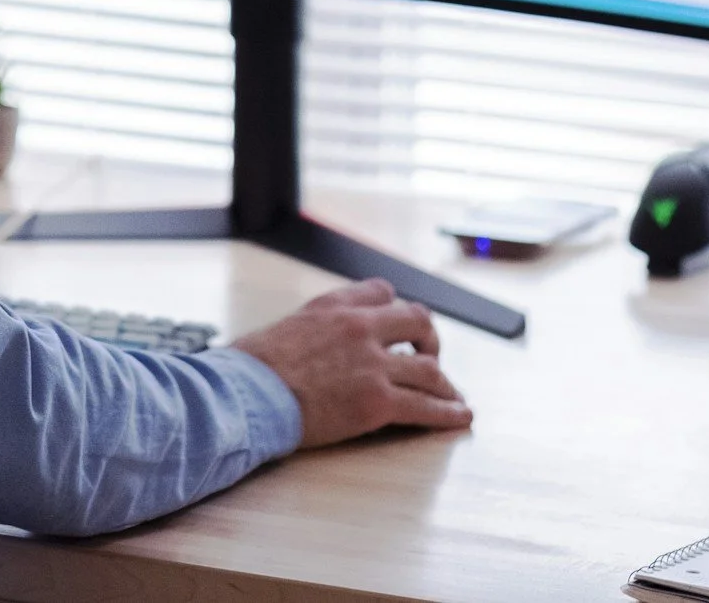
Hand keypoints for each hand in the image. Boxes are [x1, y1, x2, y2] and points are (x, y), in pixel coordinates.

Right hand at [232, 279, 472, 447]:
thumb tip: (306, 340)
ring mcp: (372, 365)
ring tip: (452, 395)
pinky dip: (448, 413)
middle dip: (430, 340)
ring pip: (428, 368)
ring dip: (444, 383)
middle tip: (431, 356)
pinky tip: (461, 417)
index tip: (398, 325)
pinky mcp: (377, 402)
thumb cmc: (251, 367)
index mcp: (335, 306)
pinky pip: (425, 407)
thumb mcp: (283, 326)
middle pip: (418, 321)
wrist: (247, 394)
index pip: (382, 292)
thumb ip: (310, 327)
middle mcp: (360, 328)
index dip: (394, 309)